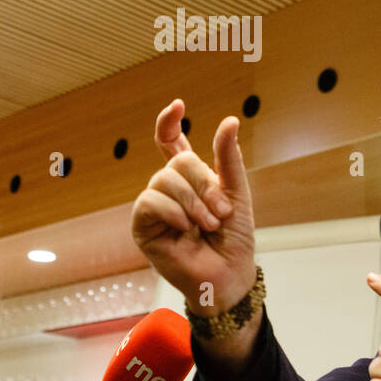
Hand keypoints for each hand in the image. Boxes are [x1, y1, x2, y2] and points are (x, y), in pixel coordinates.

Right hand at [131, 99, 256, 315]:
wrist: (229, 275)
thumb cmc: (234, 238)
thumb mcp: (237, 193)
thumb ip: (228, 158)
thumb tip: (229, 120)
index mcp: (190, 178)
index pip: (170, 142)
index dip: (168, 122)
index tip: (177, 105)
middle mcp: (169, 188)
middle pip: (178, 161)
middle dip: (204, 183)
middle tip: (221, 211)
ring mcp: (154, 206)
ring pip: (163, 180)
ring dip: (192, 202)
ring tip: (208, 224)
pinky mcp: (143, 227)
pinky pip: (149, 202)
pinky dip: (172, 212)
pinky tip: (186, 227)